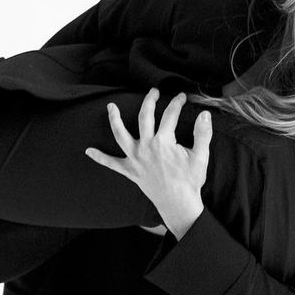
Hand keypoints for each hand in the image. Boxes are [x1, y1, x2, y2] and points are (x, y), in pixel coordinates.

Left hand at [84, 90, 210, 239]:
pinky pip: (111, 163)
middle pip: (144, 117)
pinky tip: (88, 151)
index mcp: (164, 141)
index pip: (170, 115)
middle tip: (153, 91)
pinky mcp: (130, 171)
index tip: (182, 96)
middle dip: (149, 101)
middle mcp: (146, 147)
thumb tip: (205, 114)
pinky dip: (100, 157)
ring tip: (110, 107)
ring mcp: (135, 158)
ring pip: (120, 135)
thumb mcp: (200, 156)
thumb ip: (203, 133)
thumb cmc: (190, 181)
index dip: (177, 103)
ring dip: (114, 120)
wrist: (178, 204)